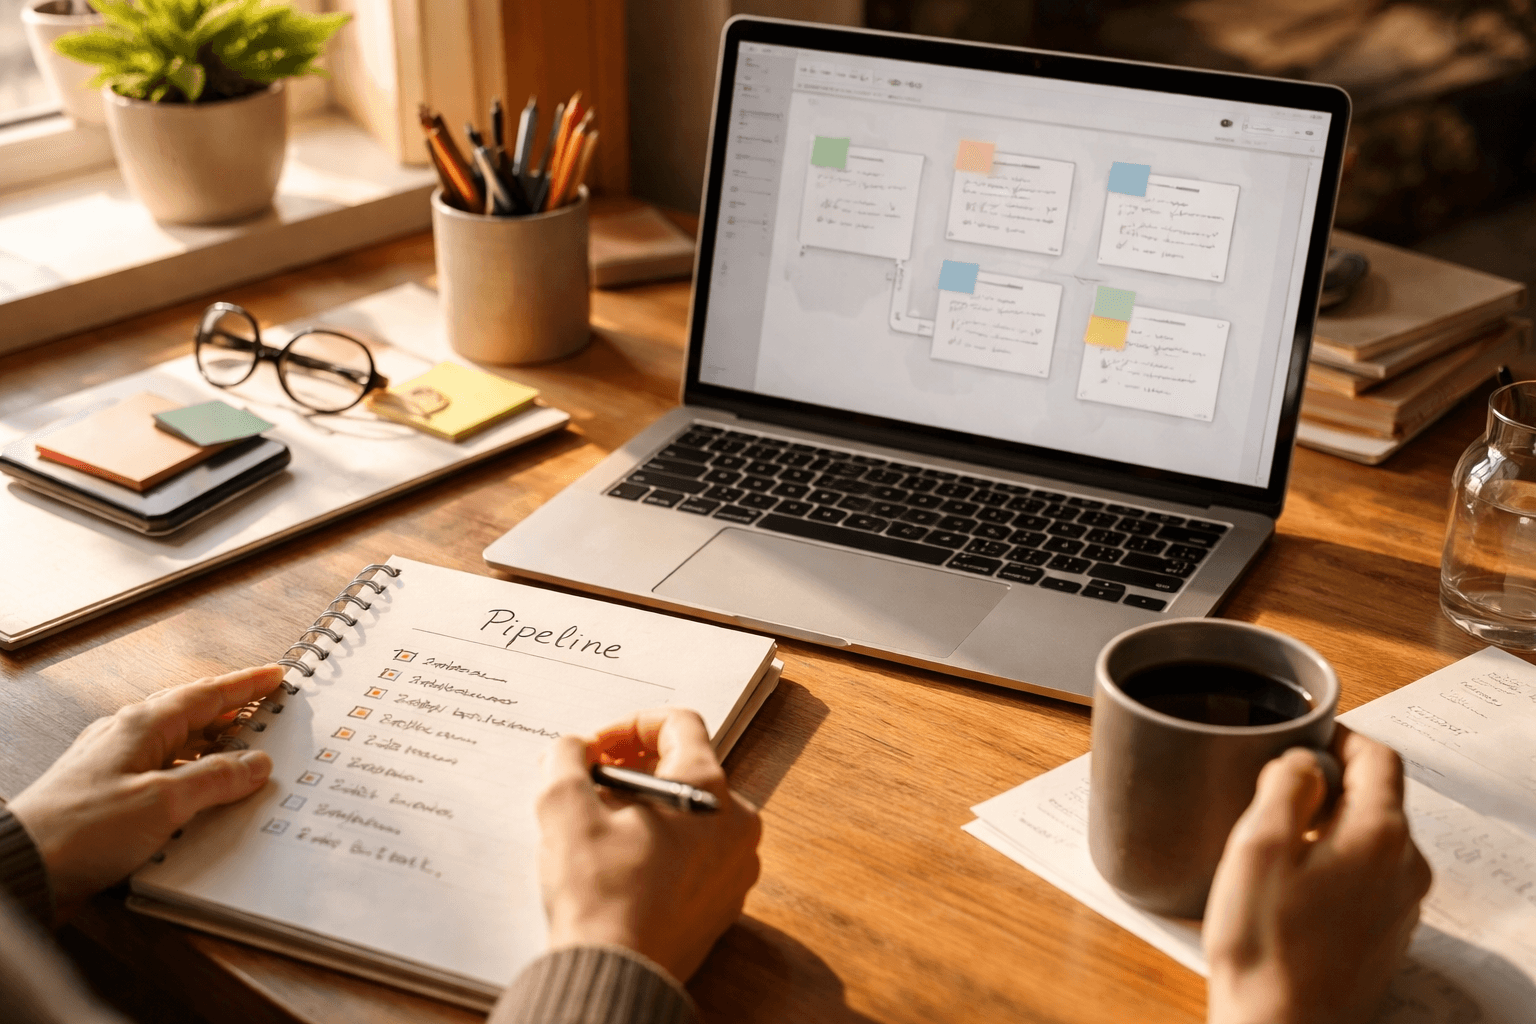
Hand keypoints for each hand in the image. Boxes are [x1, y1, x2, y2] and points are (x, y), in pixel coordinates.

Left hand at [8, 665, 281, 922]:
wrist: (21, 867)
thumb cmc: (82, 830)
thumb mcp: (164, 802)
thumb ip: (215, 778)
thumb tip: (256, 763)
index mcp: (142, 726)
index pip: (206, 695)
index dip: (245, 685)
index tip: (275, 676)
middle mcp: (125, 737)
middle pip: (190, 714)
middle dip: (230, 710)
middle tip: (265, 709)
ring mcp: (112, 766)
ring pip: (175, 744)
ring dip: (211, 745)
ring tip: (245, 753)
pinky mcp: (105, 797)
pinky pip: (159, 773)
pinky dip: (188, 774)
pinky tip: (199, 794)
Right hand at [535, 708, 761, 981]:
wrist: (618, 973)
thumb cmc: (598, 894)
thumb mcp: (565, 808)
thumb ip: (567, 759)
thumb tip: (574, 748)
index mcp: (708, 789)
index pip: (679, 724)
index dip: (629, 725)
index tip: (596, 749)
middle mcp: (736, 822)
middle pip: (686, 768)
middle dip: (634, 768)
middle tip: (591, 786)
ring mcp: (736, 866)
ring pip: (691, 813)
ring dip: (647, 808)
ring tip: (601, 828)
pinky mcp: (724, 902)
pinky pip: (697, 855)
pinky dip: (663, 846)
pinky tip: (622, 866)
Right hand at [1204, 726, 1431, 1023]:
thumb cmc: (1265, 946)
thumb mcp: (1257, 845)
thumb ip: (1284, 785)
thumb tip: (1302, 759)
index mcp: (1379, 836)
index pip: (1378, 757)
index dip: (1338, 737)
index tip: (1301, 739)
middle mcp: (1404, 867)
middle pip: (1377, 797)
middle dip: (1328, 785)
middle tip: (1272, 795)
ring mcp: (1400, 903)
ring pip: (1371, 838)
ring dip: (1329, 828)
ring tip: (1275, 846)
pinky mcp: (1386, 932)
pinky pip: (1367, 877)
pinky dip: (1334, 866)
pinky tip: (1290, 889)